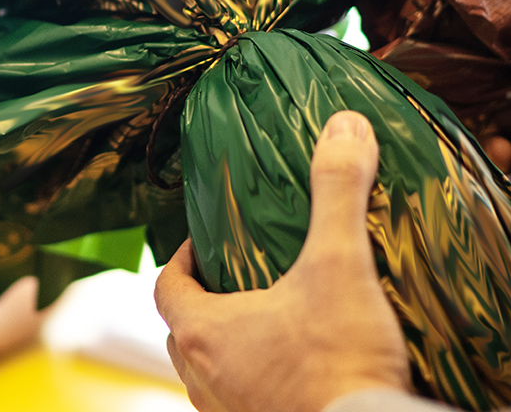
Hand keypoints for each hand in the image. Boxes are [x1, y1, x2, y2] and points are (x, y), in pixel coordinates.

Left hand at [154, 111, 411, 411]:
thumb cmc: (340, 362)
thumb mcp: (341, 263)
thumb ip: (337, 192)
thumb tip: (344, 126)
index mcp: (204, 332)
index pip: (166, 287)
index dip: (182, 260)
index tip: (207, 243)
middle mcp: (202, 381)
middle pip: (183, 332)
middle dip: (205, 303)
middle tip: (242, 278)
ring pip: (208, 375)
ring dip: (228, 348)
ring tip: (270, 324)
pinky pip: (240, 405)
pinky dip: (254, 384)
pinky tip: (295, 371)